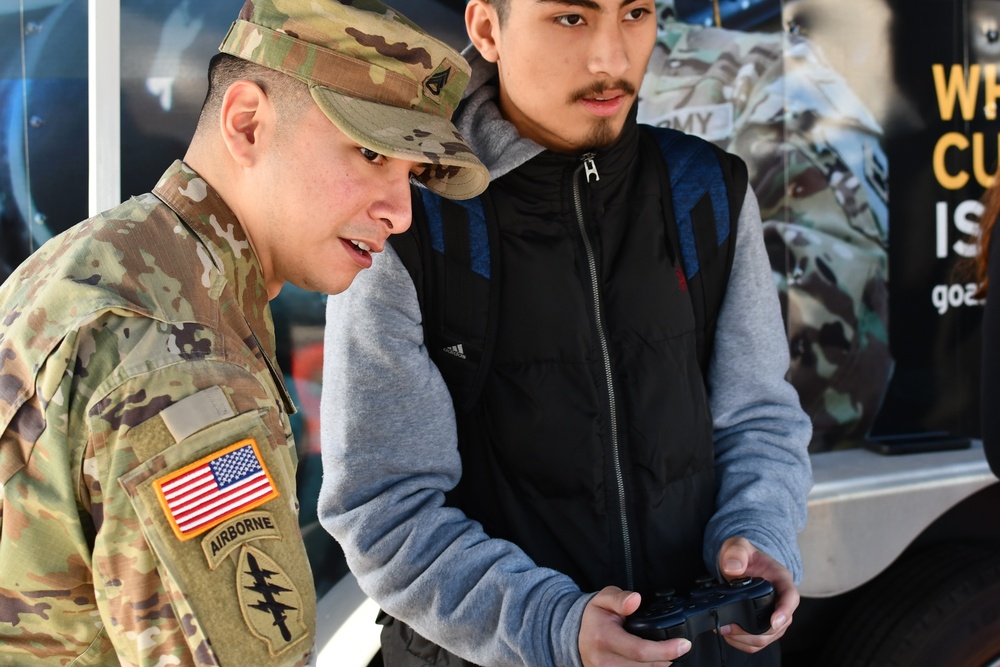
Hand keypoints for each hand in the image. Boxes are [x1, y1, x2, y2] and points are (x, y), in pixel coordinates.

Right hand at [579, 586, 691, 665]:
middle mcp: (604, 661)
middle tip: (679, 647)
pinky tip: (655, 661)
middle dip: (667, 658)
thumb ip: (619, 598)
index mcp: (604, 639)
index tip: (684, 645)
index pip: (640, 650)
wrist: (574, 638)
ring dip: (659, 666)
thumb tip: (635, 599)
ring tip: (667, 654)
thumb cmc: (593, 618)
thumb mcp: (603, 599)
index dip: (665, 649)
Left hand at [715, 536, 798, 652]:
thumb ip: (736, 552)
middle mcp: (781, 600)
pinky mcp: (763, 624)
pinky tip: (729, 635)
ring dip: (747, 640)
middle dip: (756, 631)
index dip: (785, 611)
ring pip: (769, 637)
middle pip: (780, 624)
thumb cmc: (742, 555)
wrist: (738, 563)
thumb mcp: (737, 546)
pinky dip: (744, 643)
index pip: (791, 597)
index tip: (774, 621)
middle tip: (730, 628)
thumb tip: (733, 569)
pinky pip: (758, 641)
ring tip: (725, 631)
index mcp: (781, 579)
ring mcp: (774, 614)